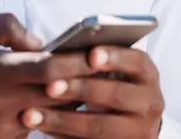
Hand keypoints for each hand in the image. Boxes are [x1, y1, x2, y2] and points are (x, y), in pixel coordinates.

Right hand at [0, 14, 96, 138]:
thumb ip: (1, 25)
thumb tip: (38, 41)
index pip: (52, 67)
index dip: (79, 61)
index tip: (98, 53)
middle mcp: (5, 102)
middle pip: (62, 94)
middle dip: (84, 81)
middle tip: (103, 69)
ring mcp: (6, 127)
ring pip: (54, 114)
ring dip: (68, 100)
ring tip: (81, 84)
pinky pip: (37, 129)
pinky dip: (48, 116)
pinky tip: (51, 103)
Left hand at [20, 45, 164, 137]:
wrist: (126, 117)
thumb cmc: (106, 79)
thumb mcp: (108, 66)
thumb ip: (91, 55)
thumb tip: (60, 50)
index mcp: (146, 74)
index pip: (136, 61)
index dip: (115, 57)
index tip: (91, 55)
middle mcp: (149, 102)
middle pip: (116, 95)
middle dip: (81, 89)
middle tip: (50, 87)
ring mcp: (139, 130)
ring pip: (100, 127)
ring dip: (63, 120)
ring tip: (31, 115)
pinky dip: (63, 135)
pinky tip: (41, 128)